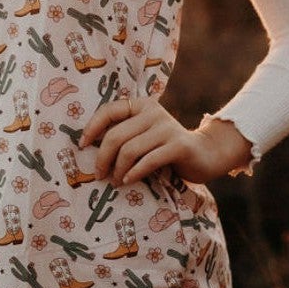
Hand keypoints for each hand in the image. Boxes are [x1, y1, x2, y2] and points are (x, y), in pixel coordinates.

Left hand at [80, 95, 251, 185]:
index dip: (92, 128)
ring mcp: (167, 128)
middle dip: (102, 158)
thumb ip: (125, 135)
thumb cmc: (167, 148)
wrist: (206, 153)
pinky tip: (128, 181)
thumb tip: (90, 148)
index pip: (109, 110)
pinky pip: (148, 161)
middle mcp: (154, 112)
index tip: (82, 146)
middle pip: (116, 136)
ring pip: (130, 150)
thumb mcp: (145, 136)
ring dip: (117, 170)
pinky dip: (135, 173)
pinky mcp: (179, 146)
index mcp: (142, 105)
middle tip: (99, 175)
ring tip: (115, 182)